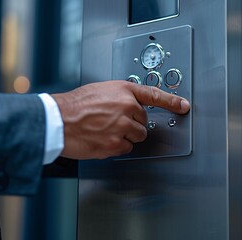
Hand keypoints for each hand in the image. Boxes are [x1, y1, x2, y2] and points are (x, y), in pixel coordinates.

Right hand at [52, 80, 189, 159]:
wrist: (58, 120)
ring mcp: (123, 127)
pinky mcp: (116, 144)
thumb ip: (120, 98)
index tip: (183, 105)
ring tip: (106, 130)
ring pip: (137, 137)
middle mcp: (127, 107)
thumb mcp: (101, 91)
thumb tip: (131, 107)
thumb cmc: (75, 105)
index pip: (154, 95)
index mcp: (124, 91)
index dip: (171, 101)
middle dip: (132, 124)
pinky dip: (116, 147)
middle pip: (143, 122)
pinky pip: (126, 148)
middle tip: (113, 122)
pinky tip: (102, 139)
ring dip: (125, 136)